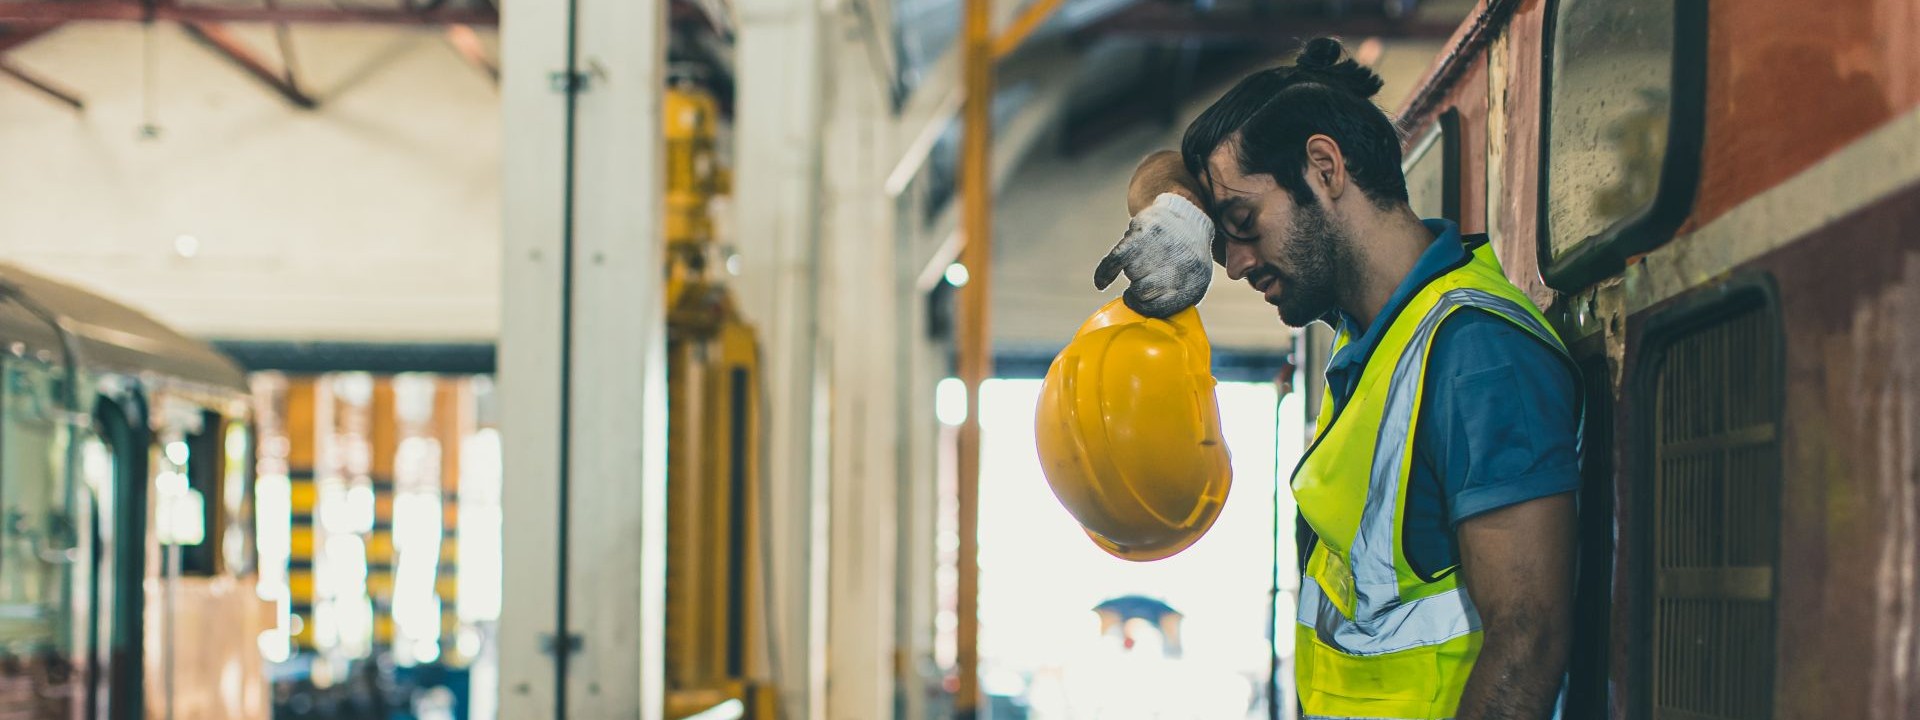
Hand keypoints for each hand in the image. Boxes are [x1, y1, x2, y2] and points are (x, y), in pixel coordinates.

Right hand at [1093, 193, 1214, 317]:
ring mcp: (1161, 247)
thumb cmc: (1186, 259)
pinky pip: (1116, 259)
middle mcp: (1179, 264)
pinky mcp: (1143, 232)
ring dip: (1131, 272)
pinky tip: (1102, 283)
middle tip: (1141, 282)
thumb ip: (1174, 301)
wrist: (1189, 219)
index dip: (1145, 308)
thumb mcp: (1193, 283)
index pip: (1161, 308)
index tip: (1139, 304)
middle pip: (1143, 290)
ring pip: (1131, 273)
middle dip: (1138, 289)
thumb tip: (1146, 318)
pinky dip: (1105, 272)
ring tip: (1144, 261)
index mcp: (1194, 282)